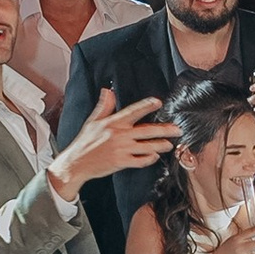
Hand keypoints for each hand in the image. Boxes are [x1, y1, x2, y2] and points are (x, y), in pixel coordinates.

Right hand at [51, 94, 175, 194]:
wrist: (76, 163)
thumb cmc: (85, 142)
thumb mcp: (93, 121)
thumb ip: (104, 106)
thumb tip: (108, 91)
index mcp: (113, 123)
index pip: (133, 111)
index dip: (146, 105)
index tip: (158, 102)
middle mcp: (119, 135)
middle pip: (148, 130)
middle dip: (165, 130)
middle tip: (178, 129)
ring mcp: (122, 149)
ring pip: (148, 147)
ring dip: (161, 145)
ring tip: (170, 144)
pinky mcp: (121, 162)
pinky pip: (141, 160)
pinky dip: (150, 158)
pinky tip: (155, 156)